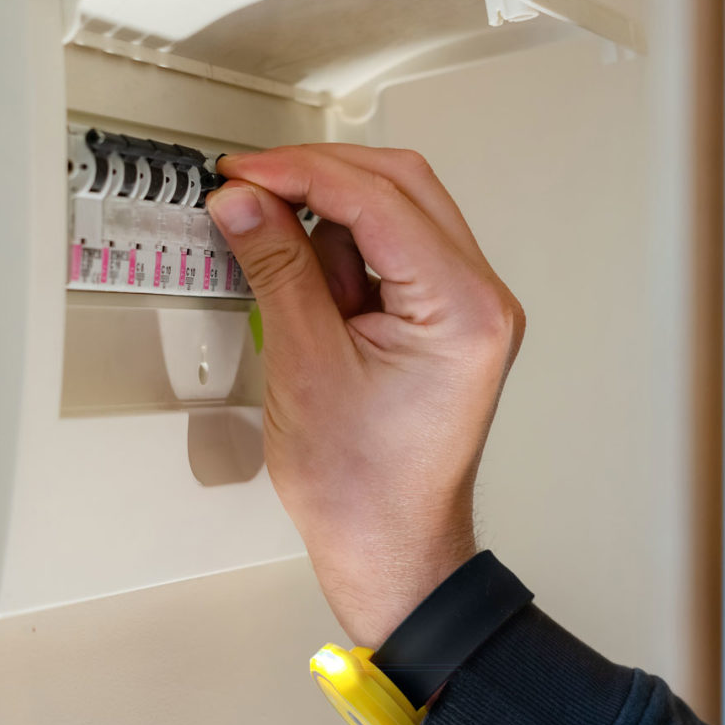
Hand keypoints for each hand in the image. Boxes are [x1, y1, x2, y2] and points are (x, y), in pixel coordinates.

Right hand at [206, 146, 524, 646]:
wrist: (390, 551)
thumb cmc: (361, 487)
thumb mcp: (304, 363)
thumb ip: (276, 267)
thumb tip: (244, 201)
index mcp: (462, 310)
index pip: (379, 200)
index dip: (301, 173)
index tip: (242, 174)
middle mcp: (482, 300)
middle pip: (401, 186)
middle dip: (319, 178)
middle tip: (249, 187)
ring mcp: (469, 309)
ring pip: (399, 212)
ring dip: (331, 218)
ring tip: (279, 264)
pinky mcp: (446, 321)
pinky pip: (396, 253)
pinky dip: (345, 251)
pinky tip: (307, 282)